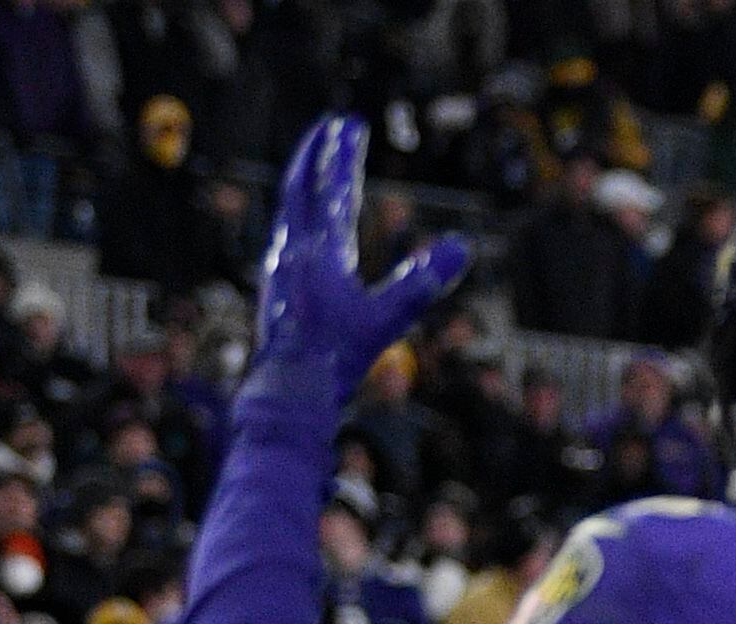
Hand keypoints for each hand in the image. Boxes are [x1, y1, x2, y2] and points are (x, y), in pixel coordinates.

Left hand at [254, 118, 469, 404]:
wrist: (287, 388)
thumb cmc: (337, 357)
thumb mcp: (388, 319)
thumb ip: (422, 281)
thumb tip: (461, 247)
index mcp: (322, 250)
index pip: (333, 188)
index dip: (343, 153)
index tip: (351, 123)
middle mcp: (294, 248)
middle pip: (299, 183)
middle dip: (316, 150)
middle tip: (331, 125)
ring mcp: (279, 264)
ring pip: (287, 205)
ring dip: (303, 176)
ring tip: (317, 163)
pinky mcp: (275, 282)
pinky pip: (284, 229)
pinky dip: (296, 209)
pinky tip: (302, 221)